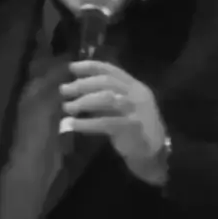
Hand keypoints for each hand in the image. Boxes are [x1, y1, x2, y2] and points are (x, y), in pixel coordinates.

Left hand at [59, 60, 167, 185]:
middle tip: (63, 90)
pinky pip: (105, 122)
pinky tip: (73, 125)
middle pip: (107, 82)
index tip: (71, 67)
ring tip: (66, 108)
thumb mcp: (122, 107)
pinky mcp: (132, 127)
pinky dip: (86, 123)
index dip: (90, 67)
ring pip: (106, 99)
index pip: (111, 69)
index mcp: (135, 86)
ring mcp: (136, 110)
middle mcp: (137, 94)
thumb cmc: (134, 127)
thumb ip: (106, 96)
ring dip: (83, 102)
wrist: (153, 152)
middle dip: (82, 84)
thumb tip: (76, 89)